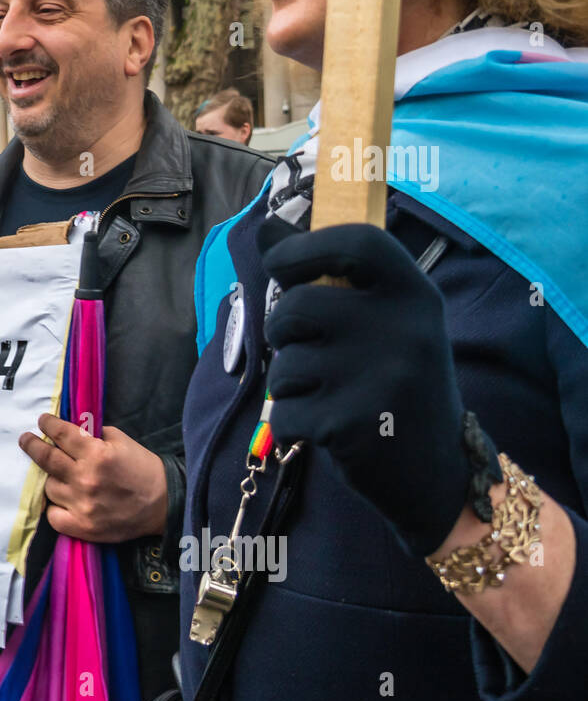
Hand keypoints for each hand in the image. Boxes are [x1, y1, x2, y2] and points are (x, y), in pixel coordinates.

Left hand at [19, 413, 166, 541]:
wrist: (164, 504)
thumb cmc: (143, 469)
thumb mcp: (121, 441)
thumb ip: (93, 434)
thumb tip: (69, 428)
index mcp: (96, 454)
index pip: (61, 434)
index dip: (48, 424)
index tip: (42, 421)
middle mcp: (85, 479)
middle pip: (46, 459)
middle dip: (32, 445)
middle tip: (25, 439)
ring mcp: (82, 505)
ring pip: (49, 487)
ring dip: (52, 478)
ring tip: (61, 476)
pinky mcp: (83, 527)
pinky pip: (53, 516)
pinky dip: (55, 507)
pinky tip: (62, 500)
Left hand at [261, 223, 469, 556]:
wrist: (433, 473)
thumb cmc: (394, 382)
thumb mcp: (382, 321)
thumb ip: (328, 275)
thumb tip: (267, 226)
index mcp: (415, 295)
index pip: (355, 242)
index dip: (303, 246)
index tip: (279, 261)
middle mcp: (404, 330)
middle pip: (296, 309)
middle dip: (282, 330)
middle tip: (305, 349)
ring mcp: (379, 378)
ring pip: (284, 364)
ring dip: (290, 382)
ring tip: (329, 393)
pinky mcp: (350, 425)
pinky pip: (283, 410)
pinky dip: (292, 422)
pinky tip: (327, 429)